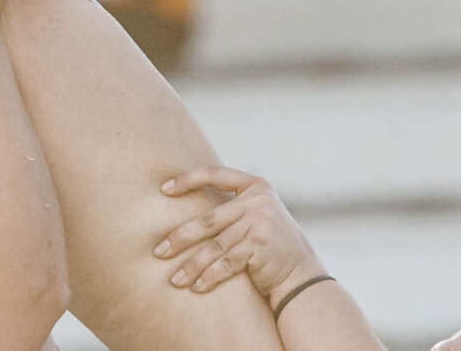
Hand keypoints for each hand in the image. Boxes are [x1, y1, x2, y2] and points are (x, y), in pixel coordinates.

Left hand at [154, 166, 319, 298]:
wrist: (302, 275)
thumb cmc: (271, 247)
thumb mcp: (257, 216)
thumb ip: (233, 208)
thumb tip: (186, 207)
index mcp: (256, 185)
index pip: (216, 174)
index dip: (188, 179)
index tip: (163, 189)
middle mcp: (258, 200)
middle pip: (208, 219)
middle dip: (180, 237)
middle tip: (159, 251)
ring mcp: (259, 222)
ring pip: (215, 246)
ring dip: (191, 265)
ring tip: (174, 279)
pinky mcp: (259, 245)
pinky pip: (226, 263)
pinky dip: (209, 277)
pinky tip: (196, 287)